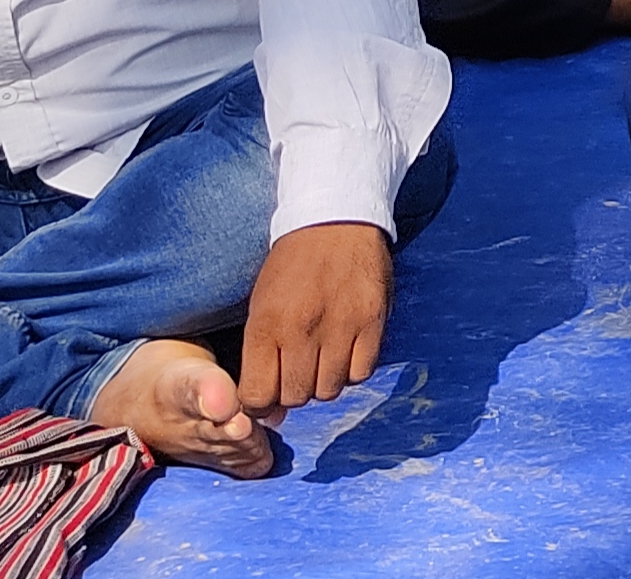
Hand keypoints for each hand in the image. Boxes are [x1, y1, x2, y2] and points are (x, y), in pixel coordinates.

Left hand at [235, 221, 394, 420]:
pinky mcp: (372, 321)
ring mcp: (340, 326)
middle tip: (297, 370)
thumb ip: (260, 356)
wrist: (334, 220)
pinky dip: (353, 369)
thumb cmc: (291, 266)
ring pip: (330, 389)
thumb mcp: (261, 304)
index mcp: (266, 324)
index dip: (260, 403)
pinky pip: (362, 372)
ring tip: (323, 357)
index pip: (257, 395)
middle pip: (295, 397)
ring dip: (324, 381)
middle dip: (293, 392)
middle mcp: (301, 329)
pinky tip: (347, 350)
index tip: (266, 393)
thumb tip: (268, 411)